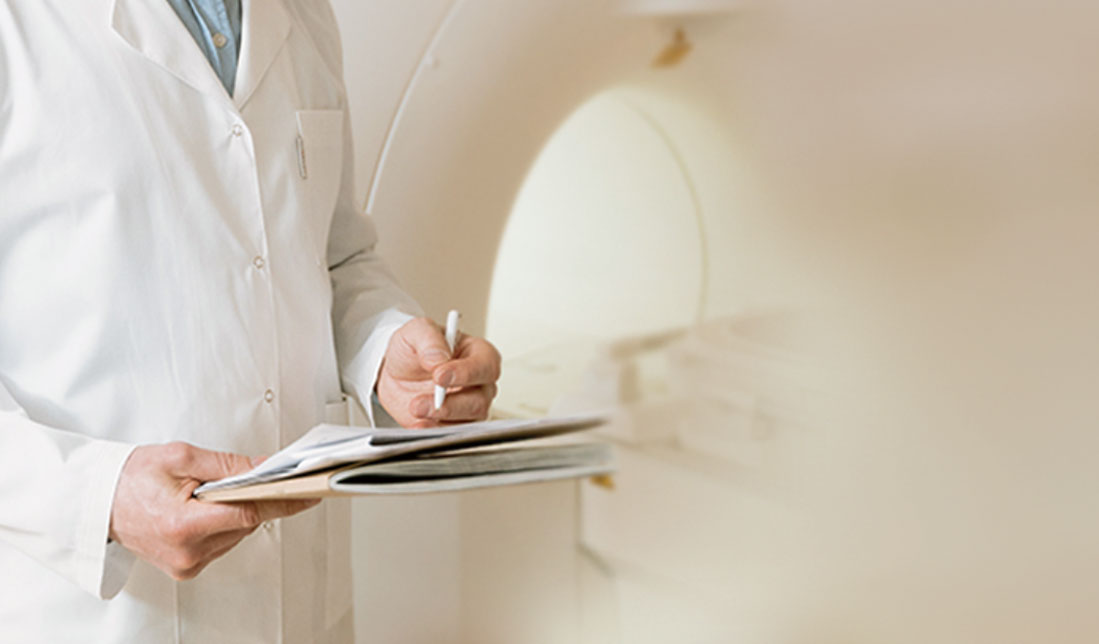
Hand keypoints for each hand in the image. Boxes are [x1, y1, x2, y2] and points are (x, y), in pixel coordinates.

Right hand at [109, 443, 318, 580]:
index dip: (283, 501)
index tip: (310, 493)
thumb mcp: (180, 457)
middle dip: (253, 498)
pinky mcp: (186, 568)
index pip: (250, 514)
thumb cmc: (130, 477)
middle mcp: (187, 552)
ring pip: (237, 534)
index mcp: (183, 525)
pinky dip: (223, 523)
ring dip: (236, 511)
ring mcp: (187, 564)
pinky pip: (223, 543)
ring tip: (211, 491)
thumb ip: (227, 464)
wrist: (96, 502)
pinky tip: (206, 507)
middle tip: (252, 476)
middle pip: (246, 524)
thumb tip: (265, 467)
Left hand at [376, 317, 500, 427]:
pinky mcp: (453, 425)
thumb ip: (429, 339)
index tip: (440, 375)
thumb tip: (438, 359)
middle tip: (422, 401)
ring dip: (440, 418)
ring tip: (415, 408)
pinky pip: (450, 434)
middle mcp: (479, 383)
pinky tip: (417, 423)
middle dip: (450, 403)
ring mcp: (468, 406)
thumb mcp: (417, 331)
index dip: (466, 373)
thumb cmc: (415, 349)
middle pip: (479, 399)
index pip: (486, 366)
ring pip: (468, 420)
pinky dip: (433, 431)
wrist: (395, 373)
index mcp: (478, 354)